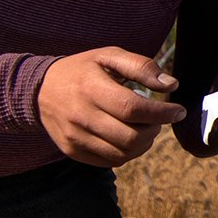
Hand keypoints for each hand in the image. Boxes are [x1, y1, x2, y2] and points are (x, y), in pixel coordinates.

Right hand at [37, 46, 186, 167]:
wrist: (39, 90)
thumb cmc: (82, 70)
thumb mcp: (108, 56)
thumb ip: (140, 66)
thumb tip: (172, 85)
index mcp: (90, 87)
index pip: (133, 109)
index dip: (161, 113)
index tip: (178, 111)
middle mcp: (81, 115)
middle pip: (130, 137)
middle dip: (154, 130)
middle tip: (158, 120)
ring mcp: (75, 137)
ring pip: (122, 154)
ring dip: (143, 144)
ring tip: (145, 129)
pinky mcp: (73, 151)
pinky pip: (109, 162)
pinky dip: (127, 153)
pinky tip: (128, 138)